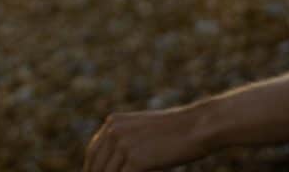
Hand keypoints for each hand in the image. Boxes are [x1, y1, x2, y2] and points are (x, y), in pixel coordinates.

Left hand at [84, 106, 208, 171]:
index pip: (94, 150)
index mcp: (113, 122)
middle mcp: (113, 131)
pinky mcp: (136, 160)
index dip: (92, 167)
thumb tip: (119, 160)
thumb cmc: (176, 131)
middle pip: (96, 163)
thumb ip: (126, 139)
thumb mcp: (143, 129)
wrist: (197, 127)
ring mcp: (123, 145)